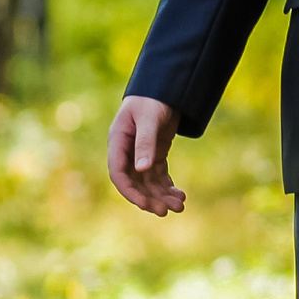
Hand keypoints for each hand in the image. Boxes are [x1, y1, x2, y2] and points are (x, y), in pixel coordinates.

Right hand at [108, 96, 187, 215]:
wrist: (165, 88)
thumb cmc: (152, 100)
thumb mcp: (149, 119)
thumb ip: (145, 142)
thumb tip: (142, 169)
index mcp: (118, 143)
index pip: (119, 174)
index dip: (131, 192)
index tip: (145, 206)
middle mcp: (127, 152)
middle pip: (135, 183)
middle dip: (150, 198)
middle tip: (168, 211)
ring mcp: (140, 154)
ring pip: (148, 182)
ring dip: (162, 195)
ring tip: (180, 206)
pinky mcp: (154, 154)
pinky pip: (159, 176)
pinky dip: (168, 186)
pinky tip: (179, 195)